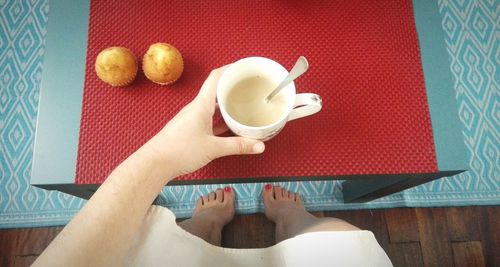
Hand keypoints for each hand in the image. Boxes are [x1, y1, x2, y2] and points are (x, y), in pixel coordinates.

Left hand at [144, 67, 264, 178]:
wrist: (155, 163)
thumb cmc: (180, 150)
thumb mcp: (213, 148)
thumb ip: (237, 146)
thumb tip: (260, 146)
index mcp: (201, 105)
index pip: (216, 77)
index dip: (230, 69)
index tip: (245, 67)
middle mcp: (196, 108)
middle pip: (216, 90)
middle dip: (232, 87)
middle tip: (250, 87)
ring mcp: (192, 118)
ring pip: (213, 106)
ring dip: (227, 104)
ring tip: (244, 105)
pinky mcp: (190, 129)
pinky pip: (209, 118)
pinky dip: (220, 119)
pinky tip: (230, 126)